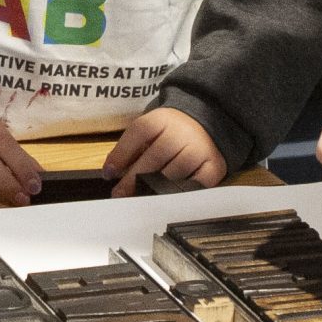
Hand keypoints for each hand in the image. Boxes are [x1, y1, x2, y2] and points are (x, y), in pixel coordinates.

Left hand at [103, 108, 227, 195]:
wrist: (207, 123)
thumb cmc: (171, 132)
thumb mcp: (150, 131)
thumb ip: (130, 148)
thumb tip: (111, 172)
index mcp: (162, 120)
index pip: (139, 133)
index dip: (121, 154)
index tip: (108, 174)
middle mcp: (181, 134)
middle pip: (154, 157)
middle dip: (134, 179)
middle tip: (120, 195)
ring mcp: (199, 151)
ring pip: (173, 175)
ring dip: (153, 191)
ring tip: (139, 201)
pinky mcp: (214, 168)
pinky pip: (195, 187)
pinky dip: (179, 196)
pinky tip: (166, 201)